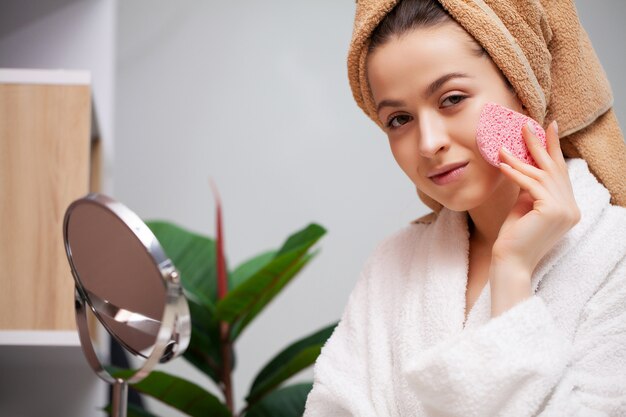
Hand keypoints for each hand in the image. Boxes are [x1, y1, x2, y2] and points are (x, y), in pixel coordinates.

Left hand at [493, 120, 580, 273]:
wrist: (510, 261)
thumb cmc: (513, 236)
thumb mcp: (525, 206)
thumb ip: (530, 188)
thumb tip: (524, 164)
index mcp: (568, 208)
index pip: (559, 174)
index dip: (553, 150)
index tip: (548, 127)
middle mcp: (571, 208)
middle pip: (553, 170)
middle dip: (540, 145)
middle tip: (527, 126)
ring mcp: (565, 210)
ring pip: (540, 176)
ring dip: (520, 159)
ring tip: (502, 146)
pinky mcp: (552, 211)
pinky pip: (531, 185)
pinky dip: (515, 173)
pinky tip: (502, 164)